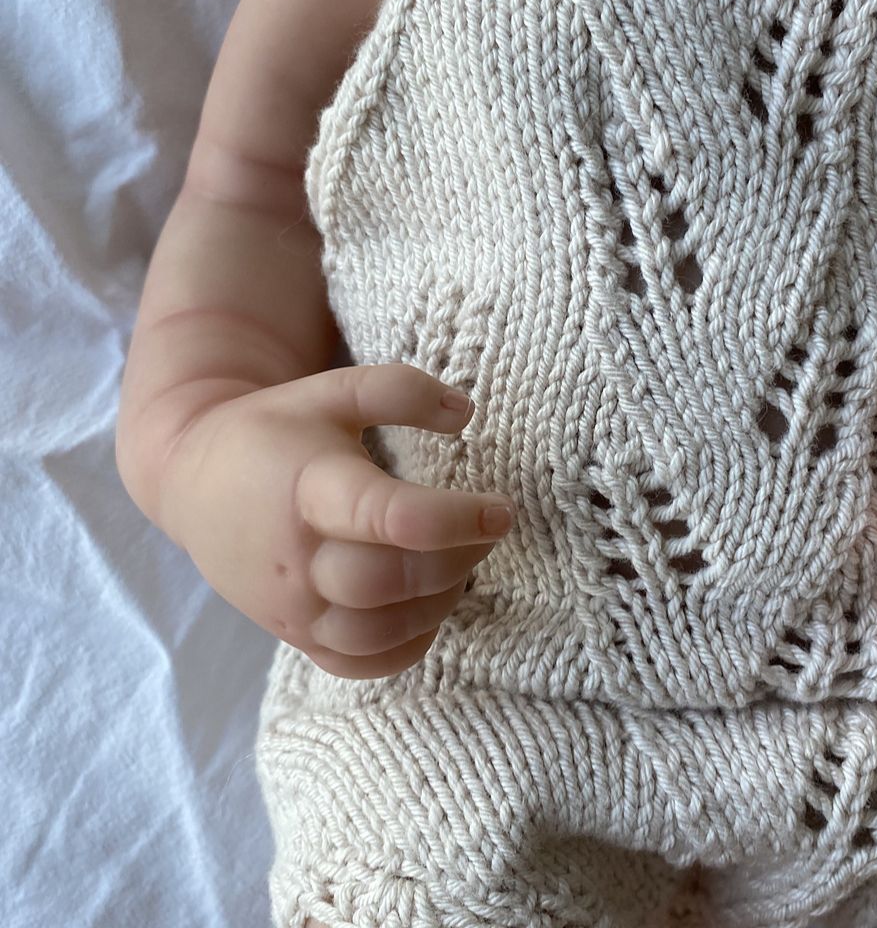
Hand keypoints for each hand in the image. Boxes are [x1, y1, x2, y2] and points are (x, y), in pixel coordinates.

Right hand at [157, 361, 512, 679]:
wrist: (197, 481)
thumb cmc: (275, 430)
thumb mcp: (333, 390)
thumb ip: (401, 391)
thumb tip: (466, 412)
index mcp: (309, 487)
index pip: (386, 517)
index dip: (453, 518)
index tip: (500, 508)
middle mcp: (297, 557)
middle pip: (387, 583)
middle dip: (456, 561)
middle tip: (488, 530)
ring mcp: (292, 607)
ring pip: (376, 633)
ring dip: (438, 604)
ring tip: (462, 561)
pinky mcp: (293, 635)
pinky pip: (357, 664)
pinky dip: (405, 646)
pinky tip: (428, 604)